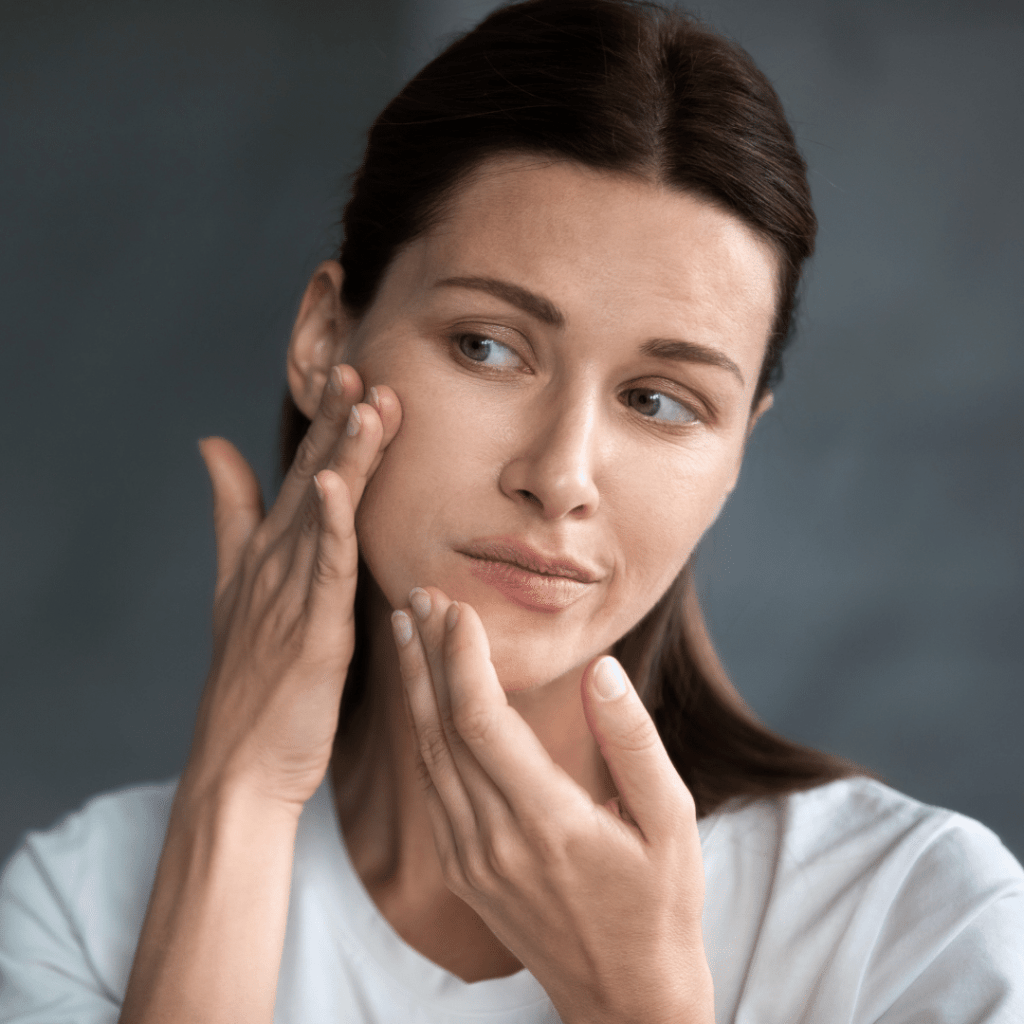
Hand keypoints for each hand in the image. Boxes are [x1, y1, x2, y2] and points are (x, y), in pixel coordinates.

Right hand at [186, 366, 400, 812]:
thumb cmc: (250, 684)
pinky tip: (334, 484)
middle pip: (312, 482)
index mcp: (269, 556)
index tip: (353, 375)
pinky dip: (330, 525)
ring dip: (344, 457)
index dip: (327, 426)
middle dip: (337, 424)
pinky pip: (324, 570)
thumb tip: (212, 446)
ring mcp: (290, 597)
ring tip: (365, 402)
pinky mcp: (310, 632)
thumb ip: (231, 516)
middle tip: (360, 367)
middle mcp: (276, 566)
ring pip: (324, 514)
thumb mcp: (235, 589)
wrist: (239, 766)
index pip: (303, 476)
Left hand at [391, 588, 713, 1023]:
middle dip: (426, 656)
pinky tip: (420, 700)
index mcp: (547, 822)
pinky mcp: (464, 871)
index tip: (457, 607)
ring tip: (406, 632)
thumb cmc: (660, 907)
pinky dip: (421, 733)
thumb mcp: (672, 822)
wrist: (624, 1000)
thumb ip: (633, 742)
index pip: (481, 721)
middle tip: (418, 596)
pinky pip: (432, 789)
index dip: (460, 658)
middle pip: (441, 730)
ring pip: (427, 757)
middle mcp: (495, 841)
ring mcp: (471, 860)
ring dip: (413, 689)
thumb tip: (600, 671)